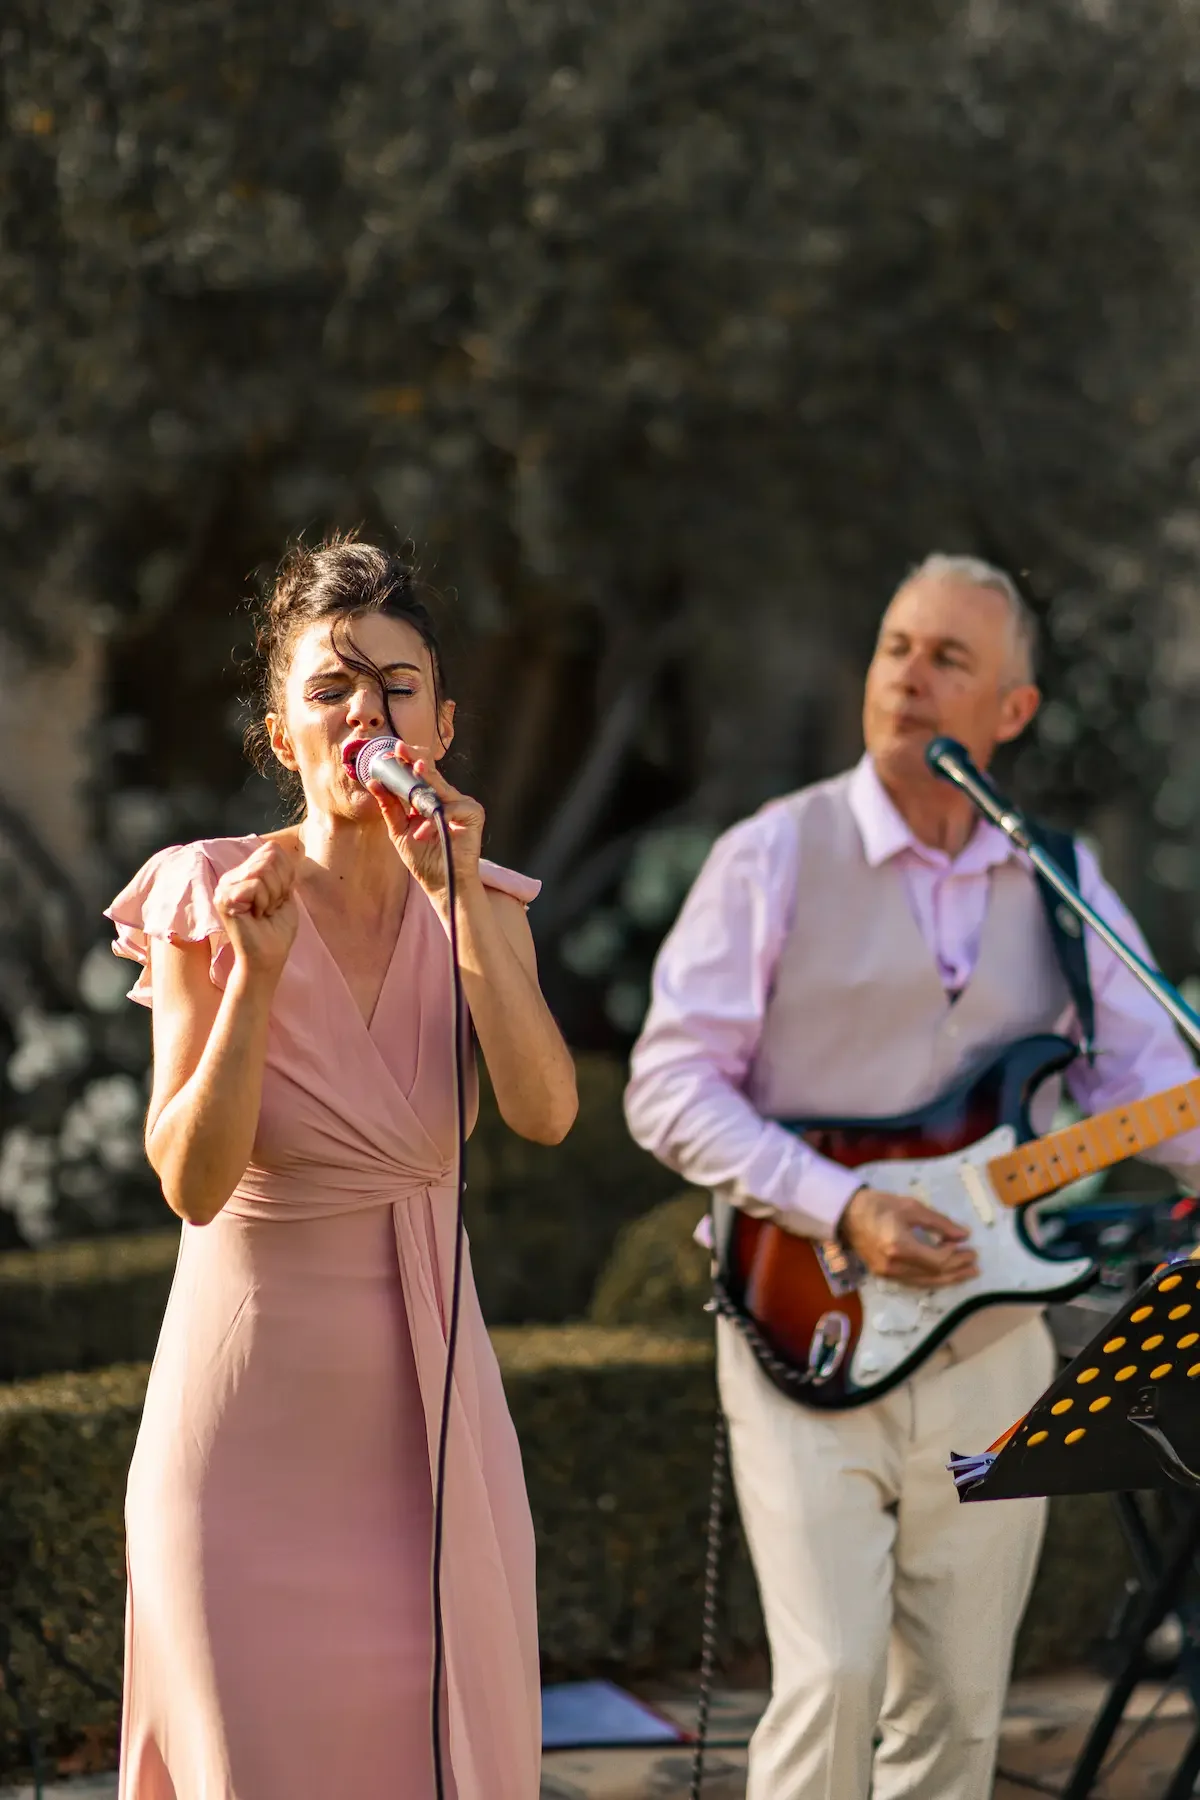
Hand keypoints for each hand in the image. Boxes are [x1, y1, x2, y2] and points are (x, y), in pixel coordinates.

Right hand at [213, 842, 298, 980]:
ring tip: (263, 912)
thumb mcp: (284, 891)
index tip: (280, 897)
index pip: (272, 850)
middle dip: (280, 885)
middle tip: (271, 907)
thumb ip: (279, 868)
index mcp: (245, 872)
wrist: (269, 956)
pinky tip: (256, 916)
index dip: (286, 874)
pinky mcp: (223, 899)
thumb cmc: (277, 928)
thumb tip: (273, 848)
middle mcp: (232, 876)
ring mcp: (225, 886)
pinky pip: (255, 886)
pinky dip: (264, 902)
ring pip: (263, 871)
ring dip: (273, 896)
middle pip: (269, 858)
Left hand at [367, 744, 483, 906]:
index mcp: (431, 800)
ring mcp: (462, 804)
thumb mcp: (399, 830)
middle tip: (400, 750)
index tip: (393, 750)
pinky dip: (434, 821)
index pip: (420, 775)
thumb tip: (374, 783)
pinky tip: (423, 834)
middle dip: (415, 762)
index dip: (408, 762)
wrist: (440, 883)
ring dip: (422, 800)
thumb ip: (390, 807)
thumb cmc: (423, 859)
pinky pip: (451, 808)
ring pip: (440, 789)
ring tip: (412, 808)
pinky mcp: (473, 814)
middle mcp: (448, 798)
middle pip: (431, 774)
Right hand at [838, 1186, 978, 1288]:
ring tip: (966, 1273)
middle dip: (957, 1269)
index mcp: (900, 1246)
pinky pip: (914, 1282)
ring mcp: (888, 1273)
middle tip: (974, 1262)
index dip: (956, 1255)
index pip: (937, 1260)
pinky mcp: (884, 1275)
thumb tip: (963, 1235)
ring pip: (925, 1282)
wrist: (846, 1214)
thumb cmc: (879, 1205)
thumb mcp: (911, 1207)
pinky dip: (932, 1279)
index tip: (968, 1245)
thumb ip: (939, 1223)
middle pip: (934, 1274)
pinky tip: (944, 1276)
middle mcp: (894, 1265)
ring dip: (948, 1278)